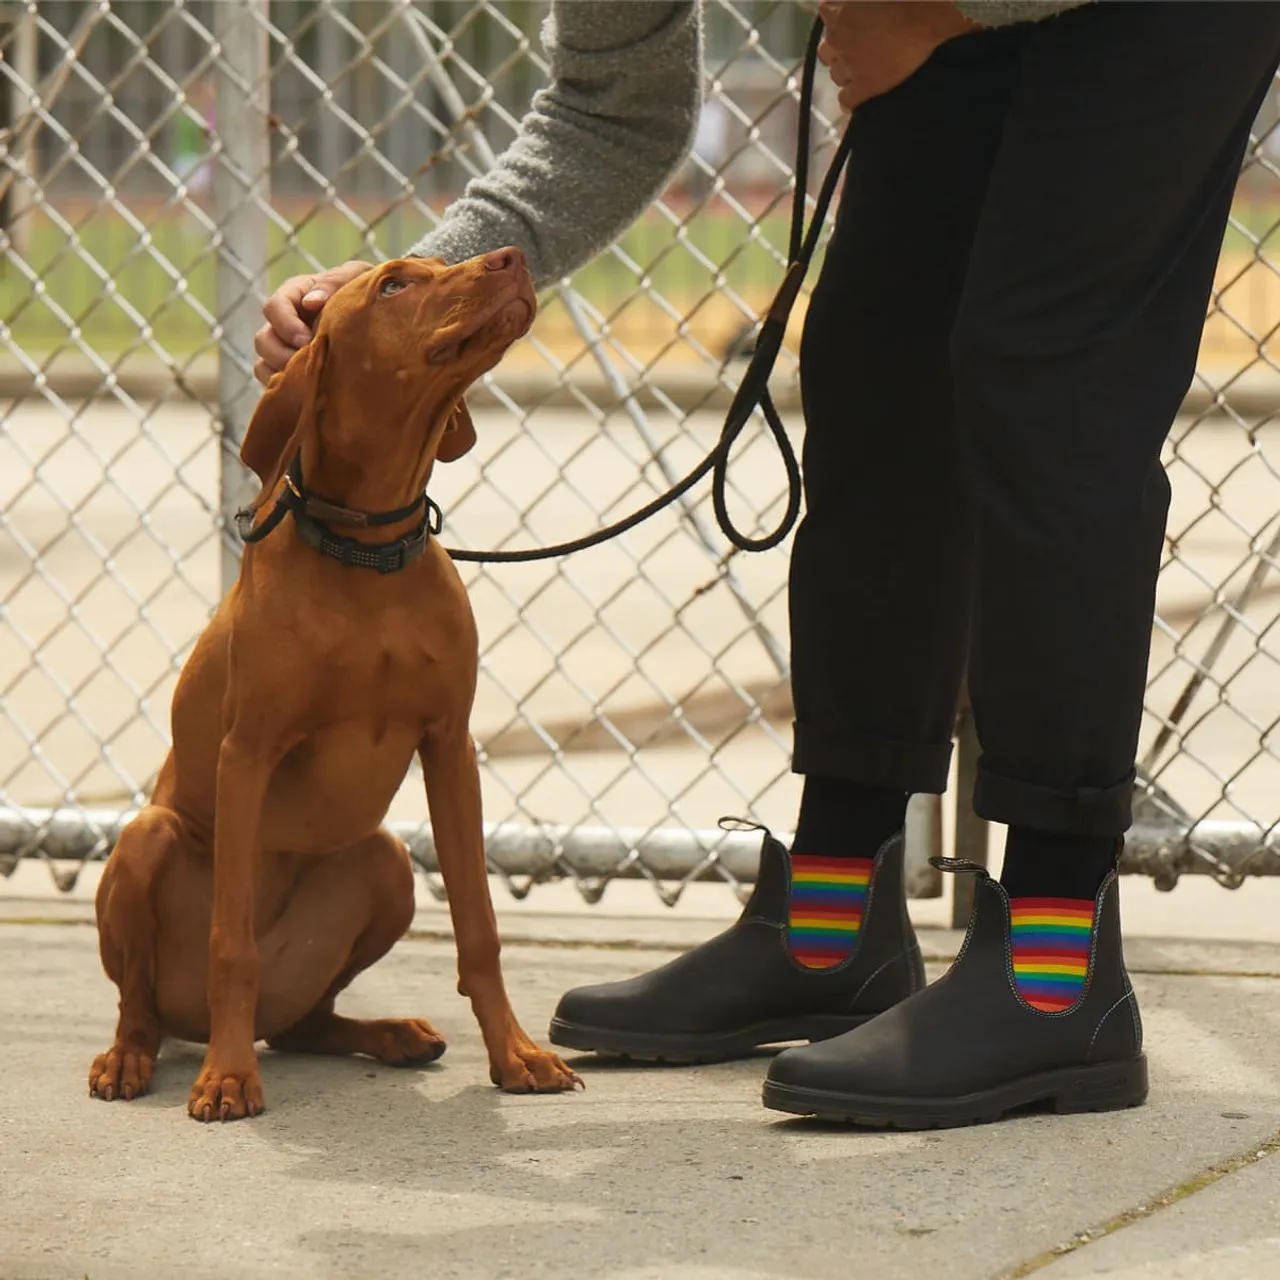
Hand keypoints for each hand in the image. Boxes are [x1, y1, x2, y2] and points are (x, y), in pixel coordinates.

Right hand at [253, 259, 372, 384]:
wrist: (383, 322)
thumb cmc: (365, 293)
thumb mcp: (355, 278)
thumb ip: (333, 283)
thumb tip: (310, 303)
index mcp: (295, 296)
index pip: (274, 307)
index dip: (286, 325)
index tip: (308, 339)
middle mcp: (285, 324)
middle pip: (263, 340)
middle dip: (282, 354)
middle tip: (311, 363)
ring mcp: (285, 350)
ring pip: (263, 365)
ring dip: (283, 374)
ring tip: (312, 378)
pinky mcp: (291, 373)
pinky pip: (274, 386)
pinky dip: (286, 390)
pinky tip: (310, 390)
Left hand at [817, 1, 976, 112]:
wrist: (923, 15)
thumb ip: (856, 0)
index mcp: (833, 8)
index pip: (826, 20)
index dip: (840, 25)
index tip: (853, 25)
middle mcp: (834, 37)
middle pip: (827, 52)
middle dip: (839, 52)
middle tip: (859, 49)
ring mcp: (848, 62)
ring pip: (836, 76)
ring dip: (846, 73)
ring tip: (864, 70)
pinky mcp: (865, 84)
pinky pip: (846, 100)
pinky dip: (850, 99)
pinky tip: (860, 96)